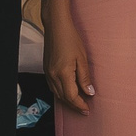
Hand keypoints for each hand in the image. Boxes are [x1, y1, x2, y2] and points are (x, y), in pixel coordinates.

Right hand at [43, 0, 96, 114]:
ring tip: (78, 103)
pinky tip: (67, 91)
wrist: (56, 26)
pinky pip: (53, 86)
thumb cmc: (70, 38)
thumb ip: (85, 77)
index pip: (71, 96)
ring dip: (67, 100)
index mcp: (63, 73)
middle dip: (74, 105)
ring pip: (57, 93)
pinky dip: (61, 92)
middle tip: (84, 110)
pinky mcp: (46, 69)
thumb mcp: (82, 58)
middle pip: (63, 97)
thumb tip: (89, 92)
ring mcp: (48, 73)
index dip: (80, 104)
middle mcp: (53, 75)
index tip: (87, 109)